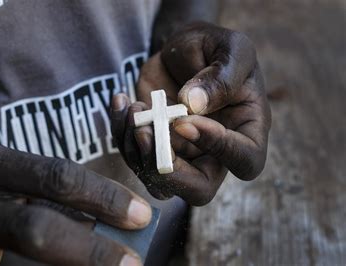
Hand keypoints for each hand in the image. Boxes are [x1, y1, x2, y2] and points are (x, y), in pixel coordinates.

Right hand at [0, 144, 150, 265]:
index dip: (104, 197)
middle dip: (92, 248)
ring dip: (76, 264)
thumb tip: (115, 223)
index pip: (57, 175)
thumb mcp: (15, 180)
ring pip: (25, 254)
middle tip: (133, 261)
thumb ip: (56, 197)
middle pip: (38, 226)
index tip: (142, 215)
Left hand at [111, 22, 270, 204]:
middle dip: (167, 170)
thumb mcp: (231, 49)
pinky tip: (121, 102)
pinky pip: (134, 157)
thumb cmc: (214, 48)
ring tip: (132, 108)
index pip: (244, 160)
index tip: (184, 119)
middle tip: (145, 134)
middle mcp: (216, 152)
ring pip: (159, 181)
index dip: (216, 147)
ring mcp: (182, 154)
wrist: (183, 50)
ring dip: (136, 151)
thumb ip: (221, 77)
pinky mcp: (154, 146)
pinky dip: (121, 134)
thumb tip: (194, 105)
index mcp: (247, 131)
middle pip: (199, 191)